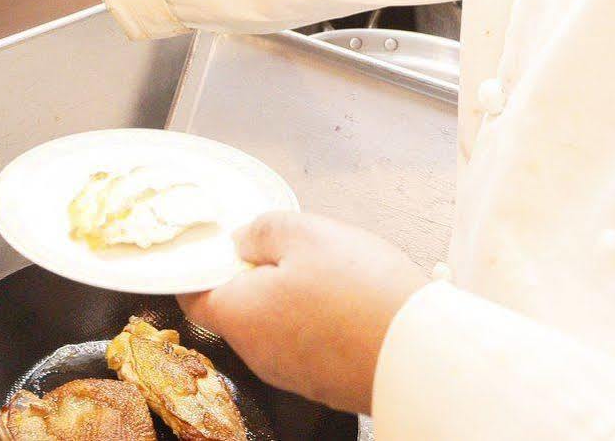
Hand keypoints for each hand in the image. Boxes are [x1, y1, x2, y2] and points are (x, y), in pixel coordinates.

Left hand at [177, 212, 427, 416]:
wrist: (422, 356)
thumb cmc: (361, 293)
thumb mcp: (306, 233)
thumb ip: (260, 231)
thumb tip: (240, 240)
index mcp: (238, 314)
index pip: (192, 293)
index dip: (203, 263)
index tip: (221, 243)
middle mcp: (256, 353)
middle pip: (237, 307)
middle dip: (256, 276)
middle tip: (291, 250)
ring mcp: (290, 372)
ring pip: (273, 325)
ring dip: (290, 298)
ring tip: (329, 276)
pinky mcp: (322, 383)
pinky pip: (305, 344)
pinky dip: (316, 322)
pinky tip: (347, 305)